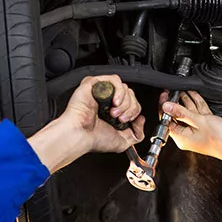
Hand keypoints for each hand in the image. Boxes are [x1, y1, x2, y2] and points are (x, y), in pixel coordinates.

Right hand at [29, 76, 144, 173]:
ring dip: (124, 102)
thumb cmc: (93, 139)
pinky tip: (114, 102)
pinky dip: (119, 91)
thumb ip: (138, 134)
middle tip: (119, 119)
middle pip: (131, 95)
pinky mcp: (95, 83)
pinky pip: (115, 79)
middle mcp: (108, 101)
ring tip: (113, 113)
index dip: (134, 112)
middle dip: (130, 108)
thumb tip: (141, 120)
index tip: (127, 122)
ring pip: (125, 88)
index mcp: (114, 112)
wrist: (79, 136)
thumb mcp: (123, 142)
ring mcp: (102, 91)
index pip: (133, 104)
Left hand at [159, 90, 221, 162]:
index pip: (168, 120)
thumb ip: (181, 112)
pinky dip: (196, 103)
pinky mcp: (208, 125)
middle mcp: (189, 135)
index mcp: (182, 138)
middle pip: (178, 115)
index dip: (165, 107)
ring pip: (189, 112)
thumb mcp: (198, 122)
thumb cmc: (221, 140)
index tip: (165, 96)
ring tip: (180, 89)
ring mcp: (198, 130)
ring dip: (186, 100)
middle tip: (171, 91)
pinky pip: (199, 112)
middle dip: (175, 102)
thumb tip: (167, 107)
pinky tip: (193, 94)